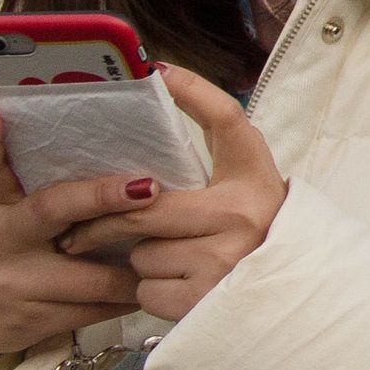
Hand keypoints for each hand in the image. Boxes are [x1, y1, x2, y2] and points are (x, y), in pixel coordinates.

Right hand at [0, 106, 152, 359]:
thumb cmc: (14, 246)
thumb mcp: (17, 209)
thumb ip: (52, 181)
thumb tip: (122, 137)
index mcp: (0, 203)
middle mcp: (4, 238)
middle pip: (52, 208)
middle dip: (102, 196)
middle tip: (150, 185)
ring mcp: (16, 283)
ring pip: (93, 272)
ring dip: (138, 261)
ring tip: (173, 241)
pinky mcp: (33, 321)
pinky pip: (98, 309)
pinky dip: (129, 295)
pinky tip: (152, 283)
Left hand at [100, 65, 287, 322]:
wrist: (290, 297)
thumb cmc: (256, 238)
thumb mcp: (245, 195)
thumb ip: (208, 167)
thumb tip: (161, 101)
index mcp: (255, 178)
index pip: (226, 120)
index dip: (193, 91)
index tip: (157, 72)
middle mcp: (243, 214)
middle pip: (145, 207)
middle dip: (104, 223)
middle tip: (79, 231)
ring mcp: (224, 258)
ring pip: (142, 253)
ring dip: (143, 261)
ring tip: (170, 261)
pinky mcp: (203, 298)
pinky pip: (147, 289)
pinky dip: (152, 291)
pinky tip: (176, 286)